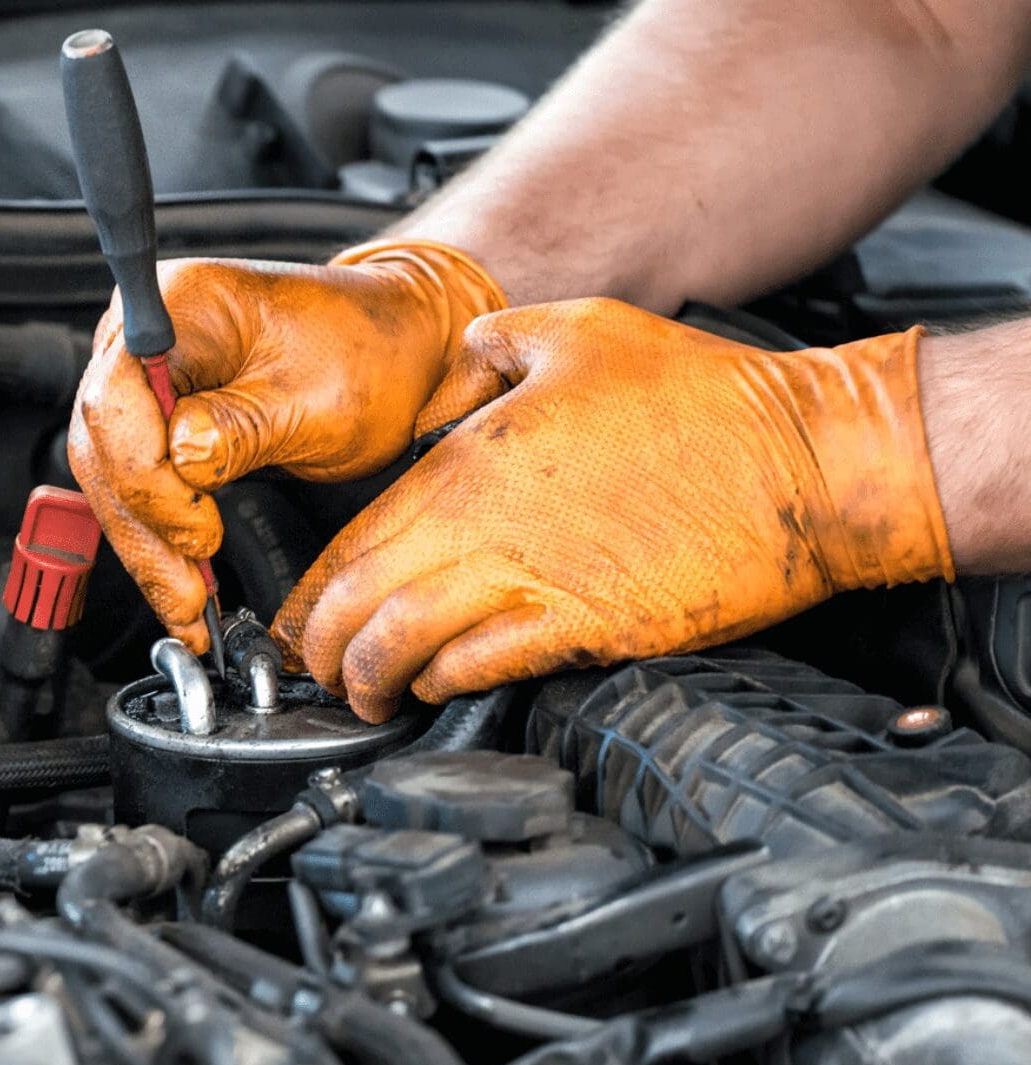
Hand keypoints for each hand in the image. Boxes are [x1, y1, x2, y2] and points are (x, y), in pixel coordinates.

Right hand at [67, 241, 505, 651]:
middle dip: (144, 528)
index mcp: (180, 303)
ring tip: (186, 606)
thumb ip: (243, 428)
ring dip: (147, 547)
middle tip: (187, 592)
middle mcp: (144, 336)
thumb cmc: (369, 353)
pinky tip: (182, 582)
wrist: (396, 348)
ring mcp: (145, 379)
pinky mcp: (156, 421)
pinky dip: (159, 539)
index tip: (197, 529)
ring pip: (111, 478)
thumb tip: (182, 461)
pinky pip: (137, 486)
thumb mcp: (320, 398)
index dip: (147, 475)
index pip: (118, 397)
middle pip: (104, 445)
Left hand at [274, 298, 954, 721]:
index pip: (355, 536)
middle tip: (311, 669)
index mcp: (471, 460)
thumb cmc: (703, 398)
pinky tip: (433, 687)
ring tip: (361, 696)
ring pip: (406, 644)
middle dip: (319, 646)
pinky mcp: (588, 626)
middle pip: (361, 600)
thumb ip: (494, 346)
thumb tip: (459, 357)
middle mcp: (486, 525)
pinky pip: (485, 667)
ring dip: (369, 678)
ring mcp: (535, 580)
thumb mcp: (579, 331)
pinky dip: (444, 682)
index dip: (312, 588)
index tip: (296, 616)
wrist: (805, 461)